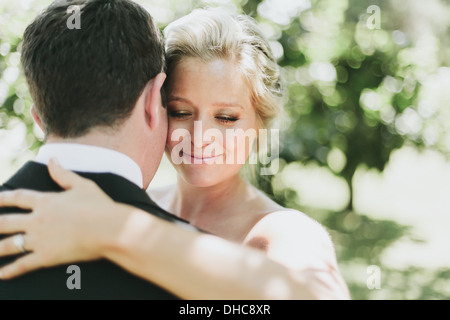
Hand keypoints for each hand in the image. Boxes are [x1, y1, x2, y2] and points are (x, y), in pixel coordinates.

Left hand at [0, 158, 120, 278]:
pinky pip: (22, 265)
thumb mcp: (83, 185)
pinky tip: (1, 274)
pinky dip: (9, 271)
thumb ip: (64, 174)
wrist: (109, 228)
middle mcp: (37, 219)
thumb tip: (52, 159)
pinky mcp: (46, 257)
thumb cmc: (99, 206)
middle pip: (5, 222)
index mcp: (46, 201)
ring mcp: (39, 239)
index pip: (17, 197)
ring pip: (9, 245)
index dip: (2, 198)